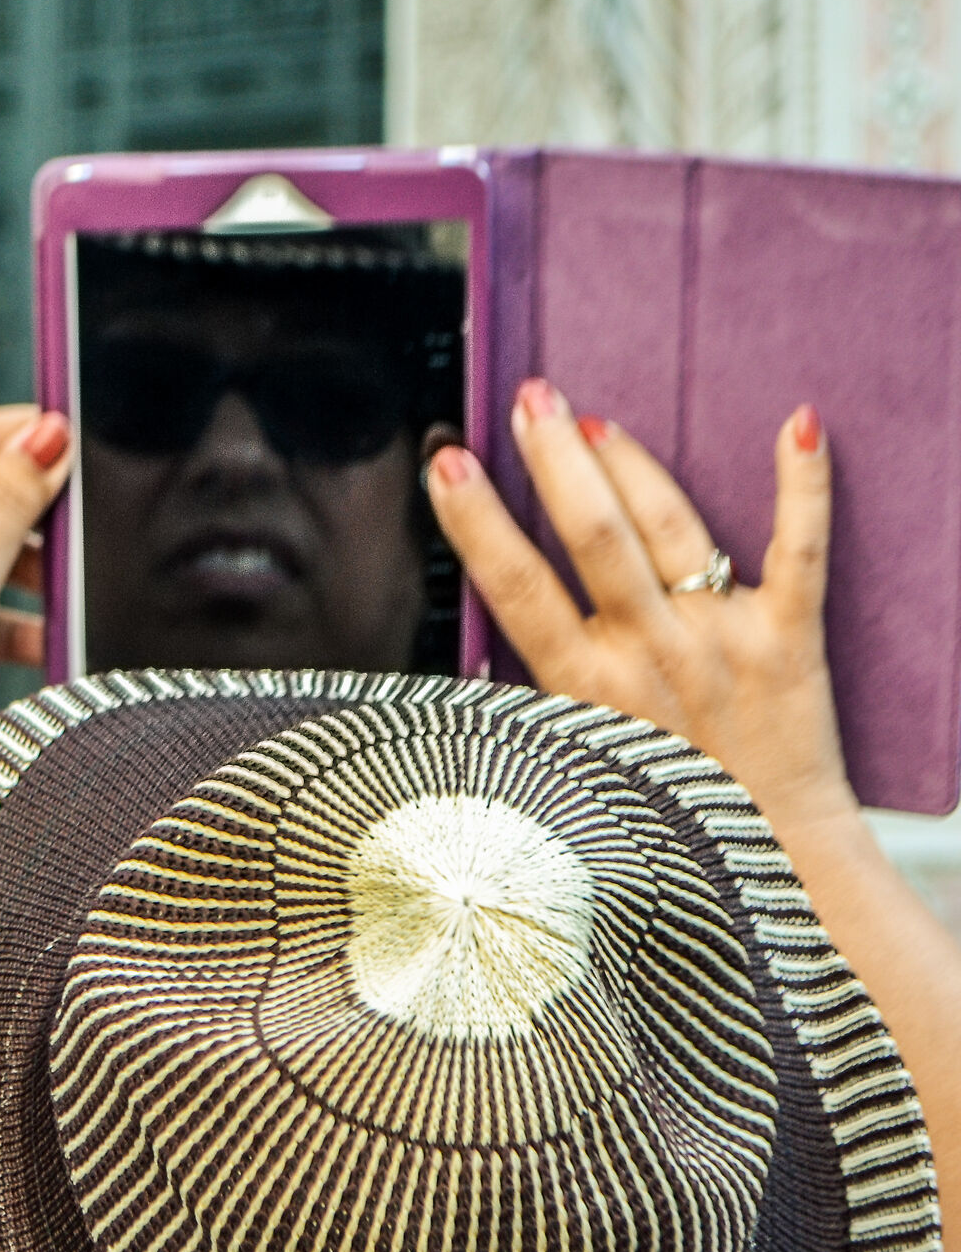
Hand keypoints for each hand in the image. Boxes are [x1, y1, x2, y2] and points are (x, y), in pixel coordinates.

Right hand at [427, 379, 854, 835]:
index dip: (477, 519)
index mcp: (585, 685)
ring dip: (628, 462)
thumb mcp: (575, 755)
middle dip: (554, 458)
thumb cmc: (663, 805)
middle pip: (591, 536)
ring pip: (669, 529)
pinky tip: (798, 424)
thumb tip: (472, 657)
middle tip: (530, 399)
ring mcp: (720, 639)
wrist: (767, 852)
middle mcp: (648, 654)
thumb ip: (534, 696)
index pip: (516, 585)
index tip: (449, 463)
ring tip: (592, 418)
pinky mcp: (790, 637)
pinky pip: (801, 549)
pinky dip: (802, 485)